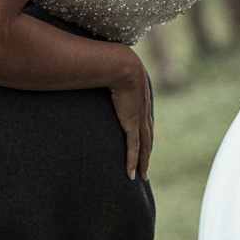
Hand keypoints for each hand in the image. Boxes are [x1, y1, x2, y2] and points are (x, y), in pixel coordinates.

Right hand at [108, 48, 152, 179]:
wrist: (122, 65)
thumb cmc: (113, 64)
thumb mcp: (112, 72)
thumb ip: (104, 75)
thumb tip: (90, 69)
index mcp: (141, 100)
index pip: (145, 122)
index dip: (145, 134)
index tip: (144, 144)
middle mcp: (143, 112)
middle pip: (148, 138)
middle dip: (148, 153)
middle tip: (146, 167)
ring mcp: (139, 119)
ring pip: (145, 147)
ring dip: (144, 162)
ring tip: (142, 176)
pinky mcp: (132, 124)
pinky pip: (134, 148)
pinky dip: (133, 162)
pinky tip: (131, 174)